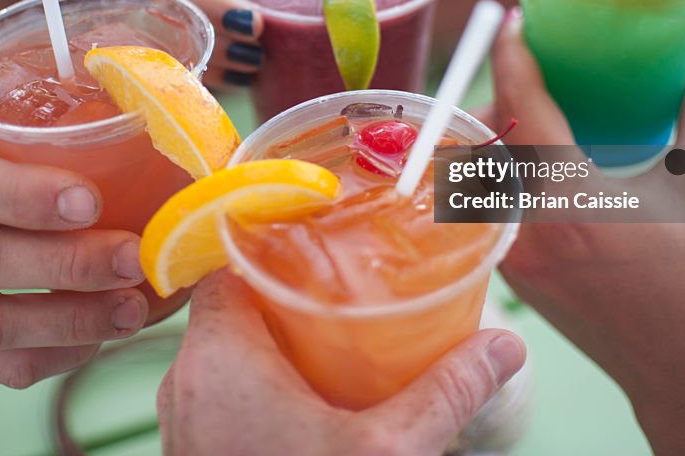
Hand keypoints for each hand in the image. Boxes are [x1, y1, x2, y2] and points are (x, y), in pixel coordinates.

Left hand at [159, 270, 525, 455]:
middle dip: (282, 299)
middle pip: (229, 310)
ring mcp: (183, 422)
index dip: (265, 251)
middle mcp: (186, 381)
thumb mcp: (386, 454)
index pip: (225, 270)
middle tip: (337, 294)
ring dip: (269, 344)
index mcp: (218, 358)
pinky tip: (307, 401)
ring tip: (328, 342)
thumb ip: (445, 393)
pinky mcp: (192, 452)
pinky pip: (217, 395)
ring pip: (222, 355)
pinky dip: (256, 385)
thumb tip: (502, 347)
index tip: (313, 249)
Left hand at [492, 9, 684, 455]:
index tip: (511, 20)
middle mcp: (528, 225)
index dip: (512, 55)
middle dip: (501, 94)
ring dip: (496, 134)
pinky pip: (486, 203)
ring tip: (532, 112)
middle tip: (530, 69)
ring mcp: (512, 253)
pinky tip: (533, 163)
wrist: (684, 369)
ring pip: (480, 171)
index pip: (525, 106)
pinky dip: (500, 173)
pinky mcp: (508, 272)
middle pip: (489, 135)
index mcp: (574, 199)